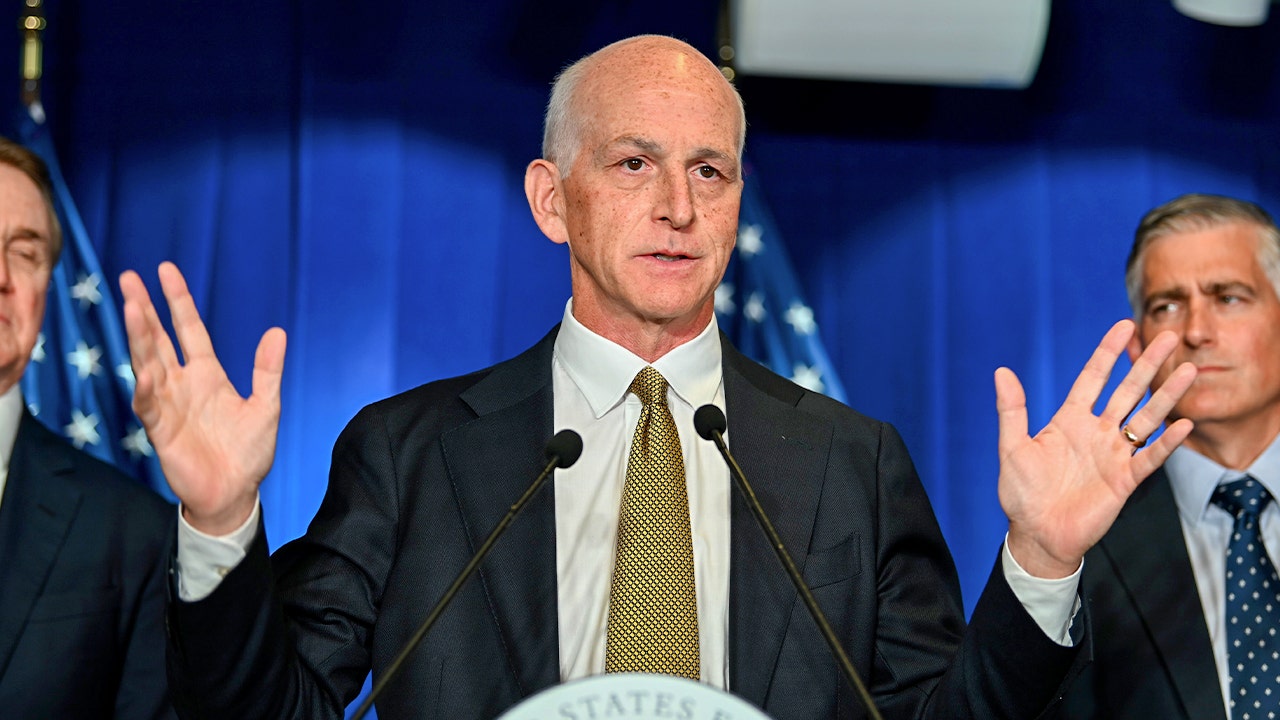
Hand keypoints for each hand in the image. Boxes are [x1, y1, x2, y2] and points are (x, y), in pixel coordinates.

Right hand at [120, 262, 286, 534]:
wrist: (235, 493)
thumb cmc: (249, 452)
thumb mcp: (266, 406)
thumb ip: (268, 370)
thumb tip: (277, 331)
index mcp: (208, 374)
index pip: (188, 328)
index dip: (177, 300)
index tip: (164, 270)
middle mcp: (183, 384)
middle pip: (159, 338)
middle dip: (144, 309)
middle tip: (128, 277)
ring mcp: (168, 404)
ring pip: (148, 363)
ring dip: (140, 337)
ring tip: (132, 308)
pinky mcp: (160, 430)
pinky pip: (150, 404)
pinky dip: (147, 388)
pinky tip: (145, 370)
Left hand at [995, 320, 1194, 577]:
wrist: (1037, 535)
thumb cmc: (1021, 493)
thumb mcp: (1012, 447)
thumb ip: (1012, 410)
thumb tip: (1002, 371)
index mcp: (1069, 420)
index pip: (1093, 377)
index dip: (1108, 352)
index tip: (1124, 325)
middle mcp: (1096, 432)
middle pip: (1128, 391)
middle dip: (1147, 364)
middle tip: (1169, 337)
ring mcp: (1113, 454)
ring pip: (1146, 418)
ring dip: (1167, 396)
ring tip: (1188, 370)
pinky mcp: (1125, 480)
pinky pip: (1150, 457)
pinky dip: (1167, 442)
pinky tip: (1184, 424)